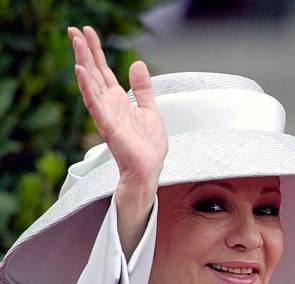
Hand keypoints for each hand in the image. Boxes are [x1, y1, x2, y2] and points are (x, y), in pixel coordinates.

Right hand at [67, 25, 167, 190]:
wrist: (148, 170)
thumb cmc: (147, 147)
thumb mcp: (149, 110)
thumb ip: (142, 88)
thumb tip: (137, 65)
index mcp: (118, 101)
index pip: (103, 71)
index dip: (95, 51)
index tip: (87, 32)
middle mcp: (109, 105)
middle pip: (93, 72)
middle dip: (84, 50)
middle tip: (73, 29)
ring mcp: (106, 114)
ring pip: (91, 83)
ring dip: (82, 62)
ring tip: (75, 41)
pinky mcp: (107, 125)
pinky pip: (94, 103)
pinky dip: (87, 86)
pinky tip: (80, 71)